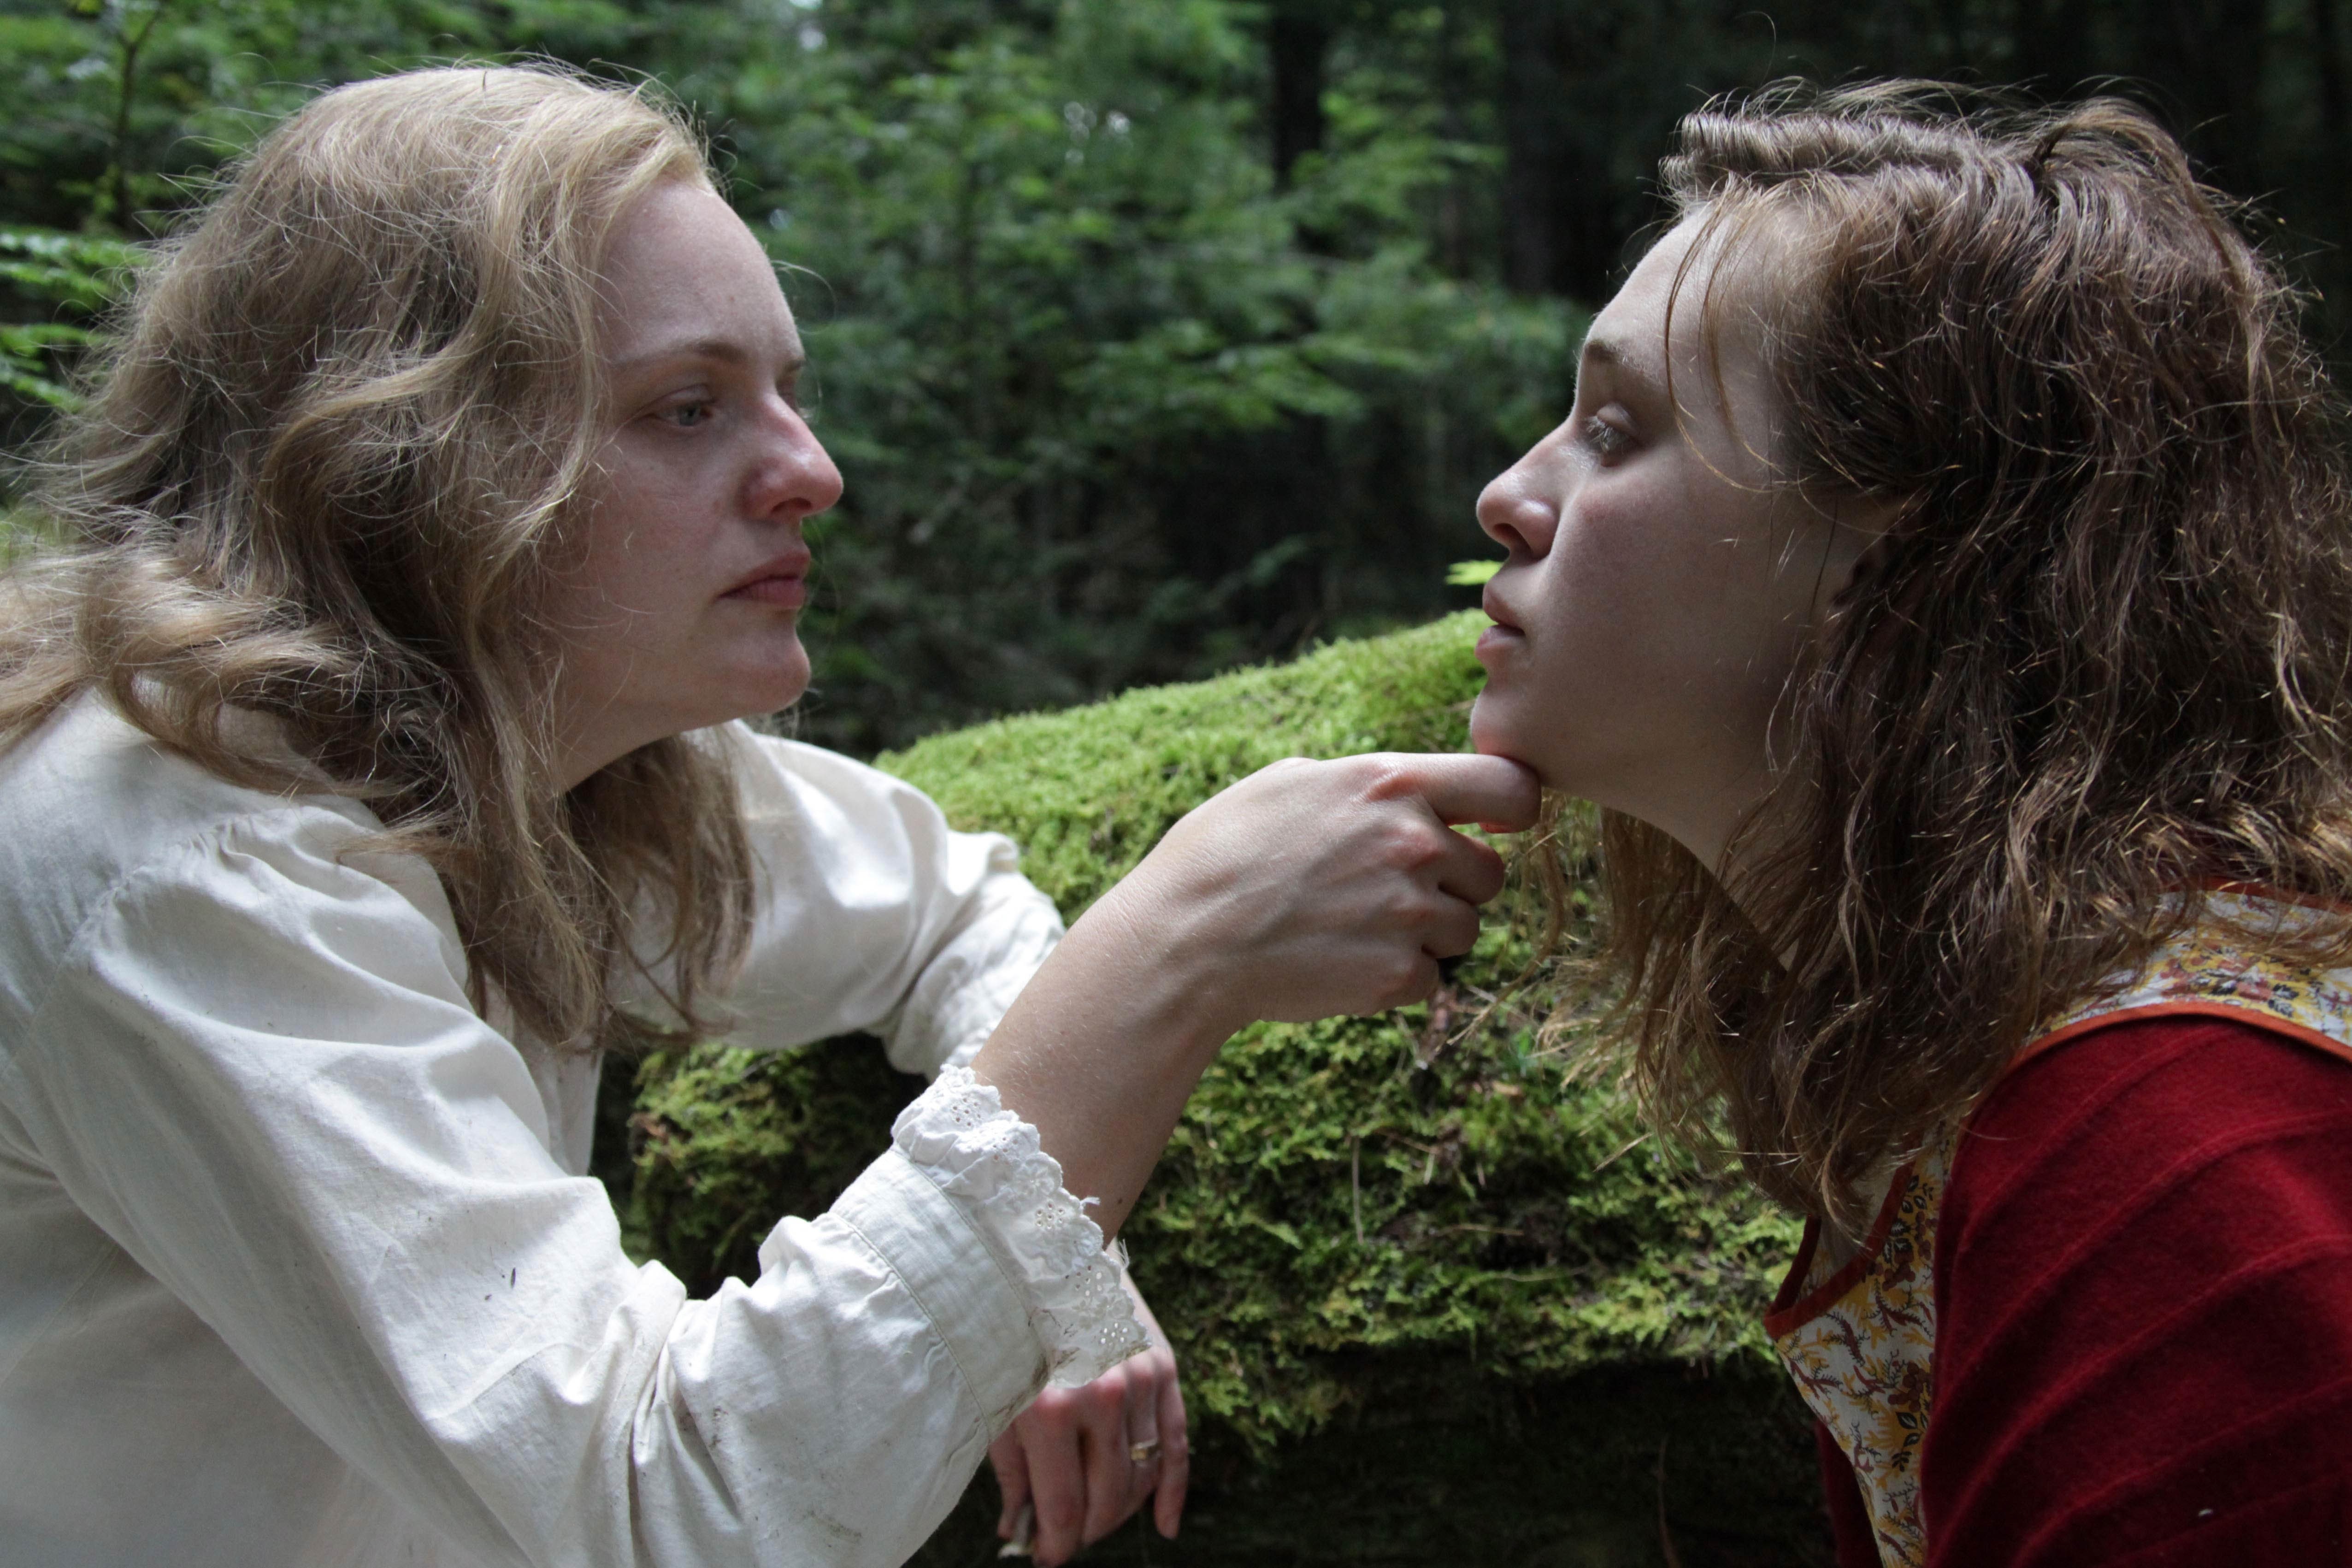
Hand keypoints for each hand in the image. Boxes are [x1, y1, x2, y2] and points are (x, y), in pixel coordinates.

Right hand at [972, 750, 1538, 1234]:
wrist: (1184, 942)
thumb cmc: (1224, 853)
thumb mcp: (1291, 782)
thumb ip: (1370, 781)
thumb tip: (1421, 786)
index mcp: (1391, 782)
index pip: (1513, 787)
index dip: (1510, 810)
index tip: (1489, 826)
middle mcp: (1414, 843)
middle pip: (1491, 872)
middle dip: (1452, 885)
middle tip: (1384, 892)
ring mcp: (1410, 913)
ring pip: (1464, 930)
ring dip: (1425, 935)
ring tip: (1351, 927)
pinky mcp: (1399, 977)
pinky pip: (1431, 979)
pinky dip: (1396, 978)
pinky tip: (1339, 962)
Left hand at [991, 1274, 1186, 1564]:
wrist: (1049, 1249)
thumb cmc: (1008, 1326)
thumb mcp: (997, 1398)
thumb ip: (1012, 1470)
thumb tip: (1018, 1531)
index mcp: (1052, 1408)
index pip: (1066, 1507)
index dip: (1056, 1544)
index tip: (1044, 1556)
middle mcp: (1103, 1398)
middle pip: (1108, 1500)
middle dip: (1085, 1531)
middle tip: (1065, 1537)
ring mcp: (1140, 1382)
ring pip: (1142, 1477)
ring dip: (1120, 1510)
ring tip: (1093, 1518)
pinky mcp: (1163, 1367)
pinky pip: (1178, 1445)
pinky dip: (1172, 1492)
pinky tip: (1163, 1527)